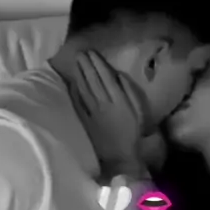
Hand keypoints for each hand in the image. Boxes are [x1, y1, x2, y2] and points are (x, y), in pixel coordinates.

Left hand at [71, 50, 146, 174]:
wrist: (120, 156)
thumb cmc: (132, 133)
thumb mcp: (137, 111)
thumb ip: (129, 91)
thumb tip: (118, 75)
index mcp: (119, 100)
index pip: (106, 77)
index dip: (98, 64)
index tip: (92, 52)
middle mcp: (104, 103)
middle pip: (93, 80)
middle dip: (86, 65)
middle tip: (80, 53)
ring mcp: (93, 112)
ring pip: (84, 89)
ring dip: (79, 74)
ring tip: (76, 63)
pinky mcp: (86, 121)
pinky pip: (79, 104)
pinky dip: (75, 92)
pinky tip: (72, 83)